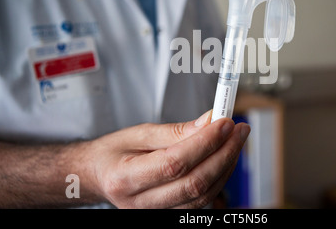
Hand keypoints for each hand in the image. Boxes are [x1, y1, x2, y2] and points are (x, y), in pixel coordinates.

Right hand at [79, 110, 249, 207]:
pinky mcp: (169, 214)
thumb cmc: (114, 152)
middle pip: (194, 182)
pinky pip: (201, 200)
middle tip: (238, 129)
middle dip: (224, 153)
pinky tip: (224, 158)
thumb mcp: (138, 133)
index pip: (175, 163)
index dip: (205, 142)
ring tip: (234, 140)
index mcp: (125, 178)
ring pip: (203, 195)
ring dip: (225, 165)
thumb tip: (208, 123)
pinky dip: (218, 178)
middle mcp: (141, 202)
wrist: (98, 175)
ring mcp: (156, 213)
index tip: (224, 121)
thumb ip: (175, 131)